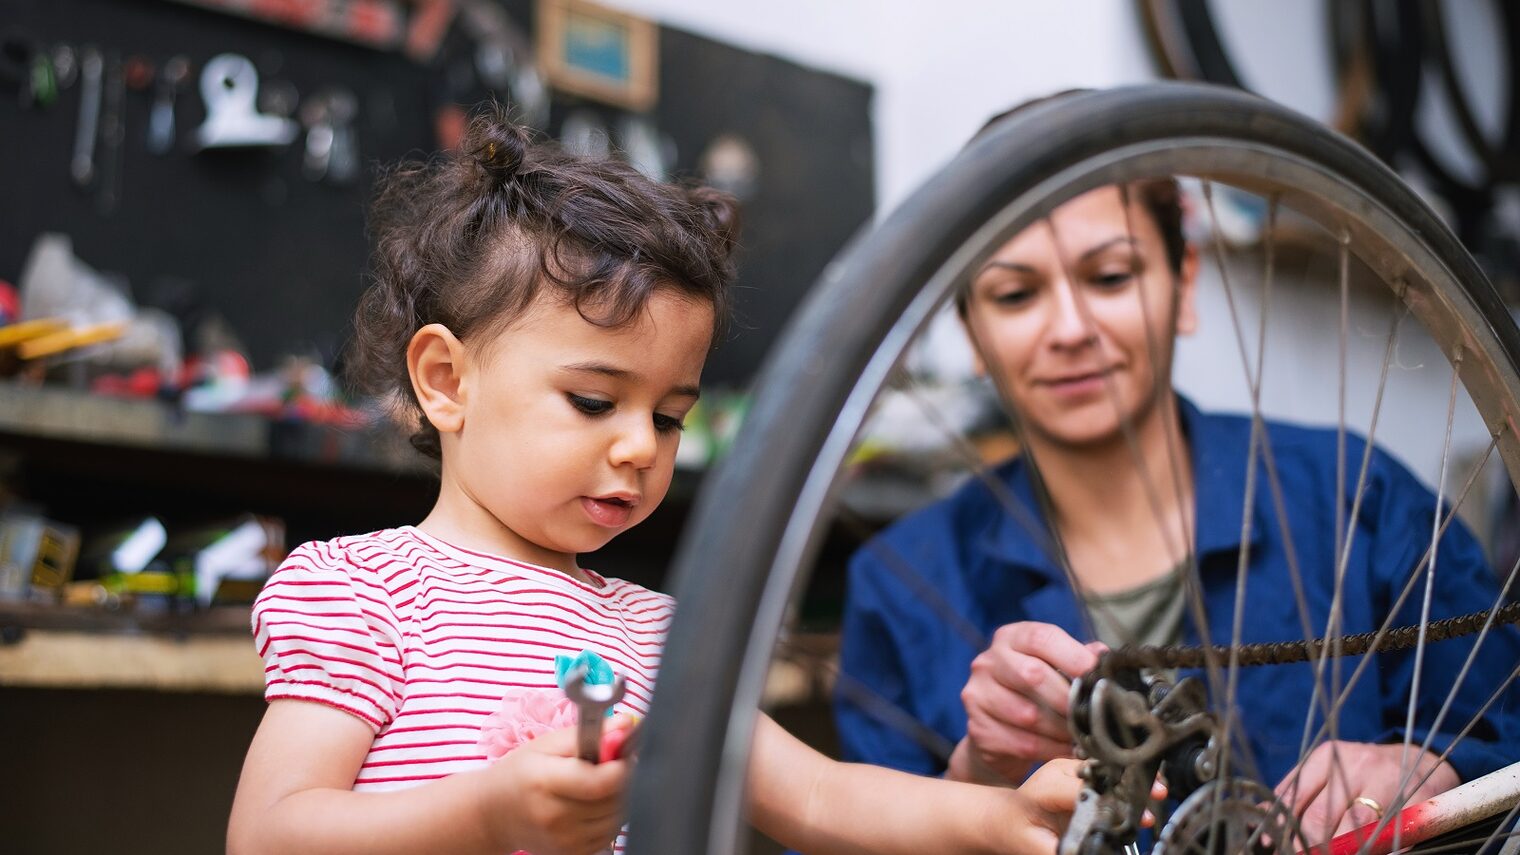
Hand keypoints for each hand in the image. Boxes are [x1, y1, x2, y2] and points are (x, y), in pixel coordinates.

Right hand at [481, 717, 634, 854]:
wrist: (494, 814)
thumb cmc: (521, 774)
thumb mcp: (548, 745)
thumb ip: (589, 735)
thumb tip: (626, 724)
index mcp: (546, 782)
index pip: (602, 781)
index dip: (622, 766)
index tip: (623, 754)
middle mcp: (555, 816)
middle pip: (614, 800)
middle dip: (623, 779)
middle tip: (611, 766)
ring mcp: (564, 840)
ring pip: (618, 818)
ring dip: (618, 799)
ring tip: (598, 785)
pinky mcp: (573, 854)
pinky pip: (610, 834)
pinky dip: (609, 817)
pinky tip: (592, 805)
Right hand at [951, 621, 1103, 784]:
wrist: (998, 735)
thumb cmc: (1034, 695)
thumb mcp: (1055, 669)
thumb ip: (1078, 659)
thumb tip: (1106, 658)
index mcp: (1011, 638)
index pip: (1040, 637)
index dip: (1073, 655)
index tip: (1097, 675)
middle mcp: (988, 661)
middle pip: (1032, 674)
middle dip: (1069, 699)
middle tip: (1093, 714)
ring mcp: (978, 695)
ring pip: (1027, 714)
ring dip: (1062, 729)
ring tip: (1083, 736)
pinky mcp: (978, 728)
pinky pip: (1021, 742)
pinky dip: (1051, 749)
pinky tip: (1066, 750)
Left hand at [1274, 741, 1459, 844]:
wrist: (1421, 762)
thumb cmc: (1363, 772)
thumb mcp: (1329, 770)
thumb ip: (1298, 792)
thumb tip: (1265, 822)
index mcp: (1328, 756)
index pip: (1297, 795)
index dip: (1285, 827)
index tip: (1276, 845)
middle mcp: (1357, 765)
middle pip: (1322, 816)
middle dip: (1308, 844)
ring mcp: (1388, 783)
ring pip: (1355, 828)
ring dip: (1338, 850)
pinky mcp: (1416, 802)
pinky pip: (1390, 837)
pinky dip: (1374, 850)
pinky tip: (1364, 854)